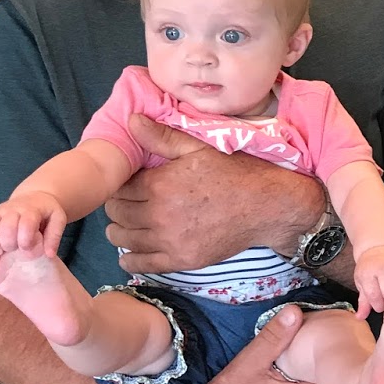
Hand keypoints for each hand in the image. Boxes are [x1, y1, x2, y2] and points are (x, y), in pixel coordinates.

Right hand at [0, 190, 66, 262]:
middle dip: (9, 244)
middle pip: (6, 227)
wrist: (35, 197)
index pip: (26, 224)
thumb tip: (49, 255)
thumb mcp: (58, 219)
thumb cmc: (47, 211)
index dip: (25, 240)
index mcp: (31, 210)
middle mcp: (12, 209)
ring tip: (0, 253)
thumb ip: (55, 236)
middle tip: (15, 251)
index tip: (27, 249)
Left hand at [104, 114, 322, 273]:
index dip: (120, 184)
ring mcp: (169, 240)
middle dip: (117, 205)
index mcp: (160, 184)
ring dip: (119, 230)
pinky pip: (141, 263)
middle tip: (127, 202)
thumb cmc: (234, 173)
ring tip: (128, 224)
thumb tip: (131, 120)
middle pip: (117, 212)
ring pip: (123, 238)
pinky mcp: (180, 260)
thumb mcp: (199, 148)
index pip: (120, 187)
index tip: (128, 184)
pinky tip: (131, 251)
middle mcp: (159, 214)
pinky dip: (129, 258)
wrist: (266, 207)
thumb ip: (162, 137)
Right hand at [181, 304, 329, 383]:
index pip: (337, 376)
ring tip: (309, 355)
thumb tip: (295, 310)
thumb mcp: (250, 362)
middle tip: (320, 342)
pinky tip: (296, 374)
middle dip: (327, 364)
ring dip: (316, 376)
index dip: (336, 355)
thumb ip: (275, 336)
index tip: (330, 338)